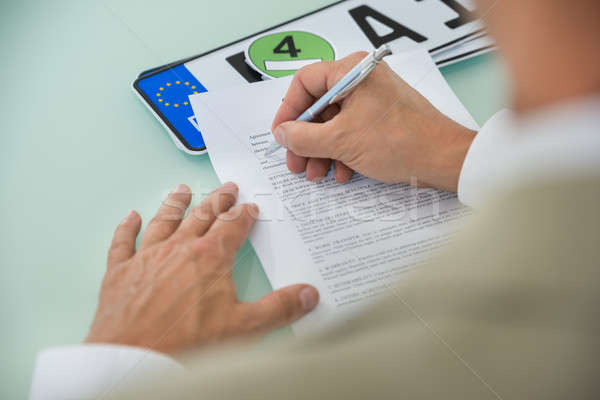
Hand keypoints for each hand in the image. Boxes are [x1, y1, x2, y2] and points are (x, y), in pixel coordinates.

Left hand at [86, 183, 318, 355]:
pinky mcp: (119, 271)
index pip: (232, 226)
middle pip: (201, 216)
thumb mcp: (244, 327)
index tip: (250, 207)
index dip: (244, 215)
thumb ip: (279, 308)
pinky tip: (130, 216)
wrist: (135, 357)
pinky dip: (127, 227)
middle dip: (217, 200)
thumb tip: (308, 295)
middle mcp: (178, 249)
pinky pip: (123, 241)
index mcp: (210, 257)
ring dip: (175, 204)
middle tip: (226, 188)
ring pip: (164, 221)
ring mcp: (147, 257)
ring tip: (182, 191)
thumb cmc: (186, 342)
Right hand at [271, 52, 475, 191]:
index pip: (305, 82)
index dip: (288, 110)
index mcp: (352, 70)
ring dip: (322, 151)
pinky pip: (352, 131)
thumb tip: (283, 134)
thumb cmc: (401, 141)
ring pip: (334, 123)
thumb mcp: (340, 141)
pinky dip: (342, 152)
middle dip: (305, 139)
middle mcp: (362, 80)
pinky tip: (341, 172)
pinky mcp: (382, 118)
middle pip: (319, 106)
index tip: (281, 134)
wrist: (443, 159)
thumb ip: (303, 137)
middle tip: (296, 162)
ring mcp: (374, 99)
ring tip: (317, 173)